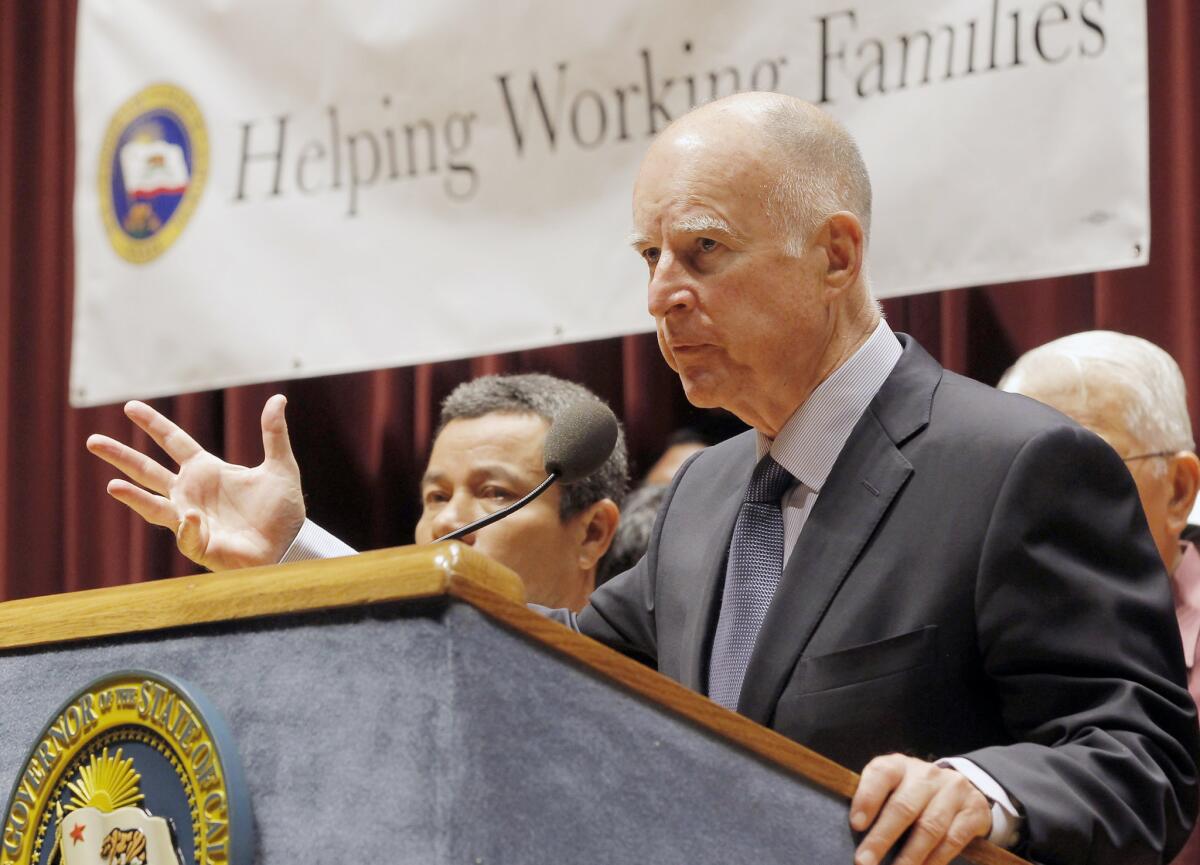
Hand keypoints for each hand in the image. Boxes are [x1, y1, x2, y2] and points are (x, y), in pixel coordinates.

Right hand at [86, 395, 305, 570]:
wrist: (289, 544)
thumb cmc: (281, 510)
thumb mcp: (281, 466)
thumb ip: (274, 434)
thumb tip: (278, 399)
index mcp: (206, 470)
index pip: (173, 441)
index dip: (153, 424)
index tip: (130, 406)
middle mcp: (191, 492)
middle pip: (148, 470)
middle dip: (121, 456)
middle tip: (92, 441)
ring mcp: (190, 519)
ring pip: (152, 505)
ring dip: (133, 496)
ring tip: (112, 485)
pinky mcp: (198, 544)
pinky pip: (187, 534)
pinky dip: (187, 527)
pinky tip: (189, 517)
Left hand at [849, 754, 991, 864]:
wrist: (961, 788)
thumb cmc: (914, 792)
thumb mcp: (894, 787)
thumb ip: (876, 801)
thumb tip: (855, 832)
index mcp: (900, 765)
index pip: (881, 774)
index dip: (867, 799)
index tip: (856, 825)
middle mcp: (927, 774)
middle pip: (903, 807)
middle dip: (881, 839)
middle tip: (864, 862)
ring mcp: (953, 791)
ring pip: (929, 827)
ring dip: (909, 856)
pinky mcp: (973, 811)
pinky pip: (952, 840)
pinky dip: (935, 860)